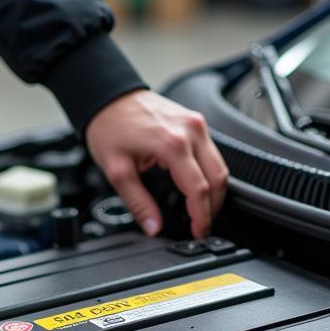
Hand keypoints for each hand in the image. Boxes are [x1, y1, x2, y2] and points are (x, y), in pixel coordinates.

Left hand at [86, 90, 227, 238]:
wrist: (109, 98)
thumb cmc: (110, 127)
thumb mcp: (117, 171)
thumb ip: (138, 203)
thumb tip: (153, 226)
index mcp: (173, 144)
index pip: (199, 189)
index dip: (202, 216)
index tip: (199, 232)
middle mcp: (191, 131)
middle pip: (218, 178)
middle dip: (213, 207)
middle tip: (202, 226)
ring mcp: (196, 124)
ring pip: (220, 165)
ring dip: (215, 191)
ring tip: (202, 210)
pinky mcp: (196, 121)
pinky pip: (213, 153)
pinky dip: (210, 173)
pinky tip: (198, 186)